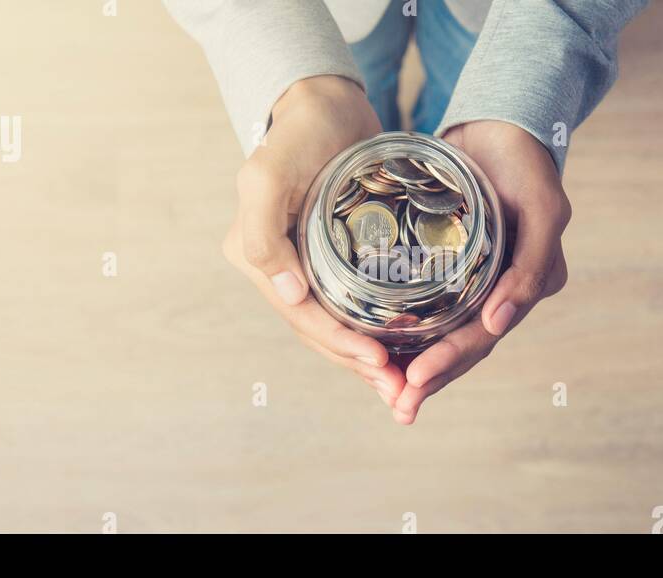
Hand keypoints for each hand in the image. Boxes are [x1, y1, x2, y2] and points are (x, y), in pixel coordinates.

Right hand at [223, 76, 407, 405]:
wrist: (324, 103)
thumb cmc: (296, 134)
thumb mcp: (267, 176)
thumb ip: (264, 235)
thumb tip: (289, 295)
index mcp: (258, 258)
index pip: (302, 316)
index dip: (340, 343)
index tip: (380, 359)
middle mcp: (279, 269)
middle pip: (320, 331)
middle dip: (358, 364)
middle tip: (401, 390)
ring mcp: (306, 267)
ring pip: (337, 326)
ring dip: (367, 359)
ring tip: (404, 386)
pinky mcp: (335, 259)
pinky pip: (354, 306)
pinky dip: (376, 331)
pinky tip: (404, 350)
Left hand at [388, 121, 570, 423]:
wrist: (501, 125)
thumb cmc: (526, 163)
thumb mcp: (543, 208)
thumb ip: (530, 265)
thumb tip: (500, 323)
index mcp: (527, 285)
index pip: (483, 336)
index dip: (449, 362)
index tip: (413, 381)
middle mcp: (502, 291)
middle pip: (462, 346)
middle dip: (430, 380)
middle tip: (398, 408)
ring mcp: (475, 282)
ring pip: (444, 335)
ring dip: (417, 368)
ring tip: (388, 398)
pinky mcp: (449, 267)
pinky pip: (428, 309)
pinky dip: (408, 334)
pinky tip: (381, 354)